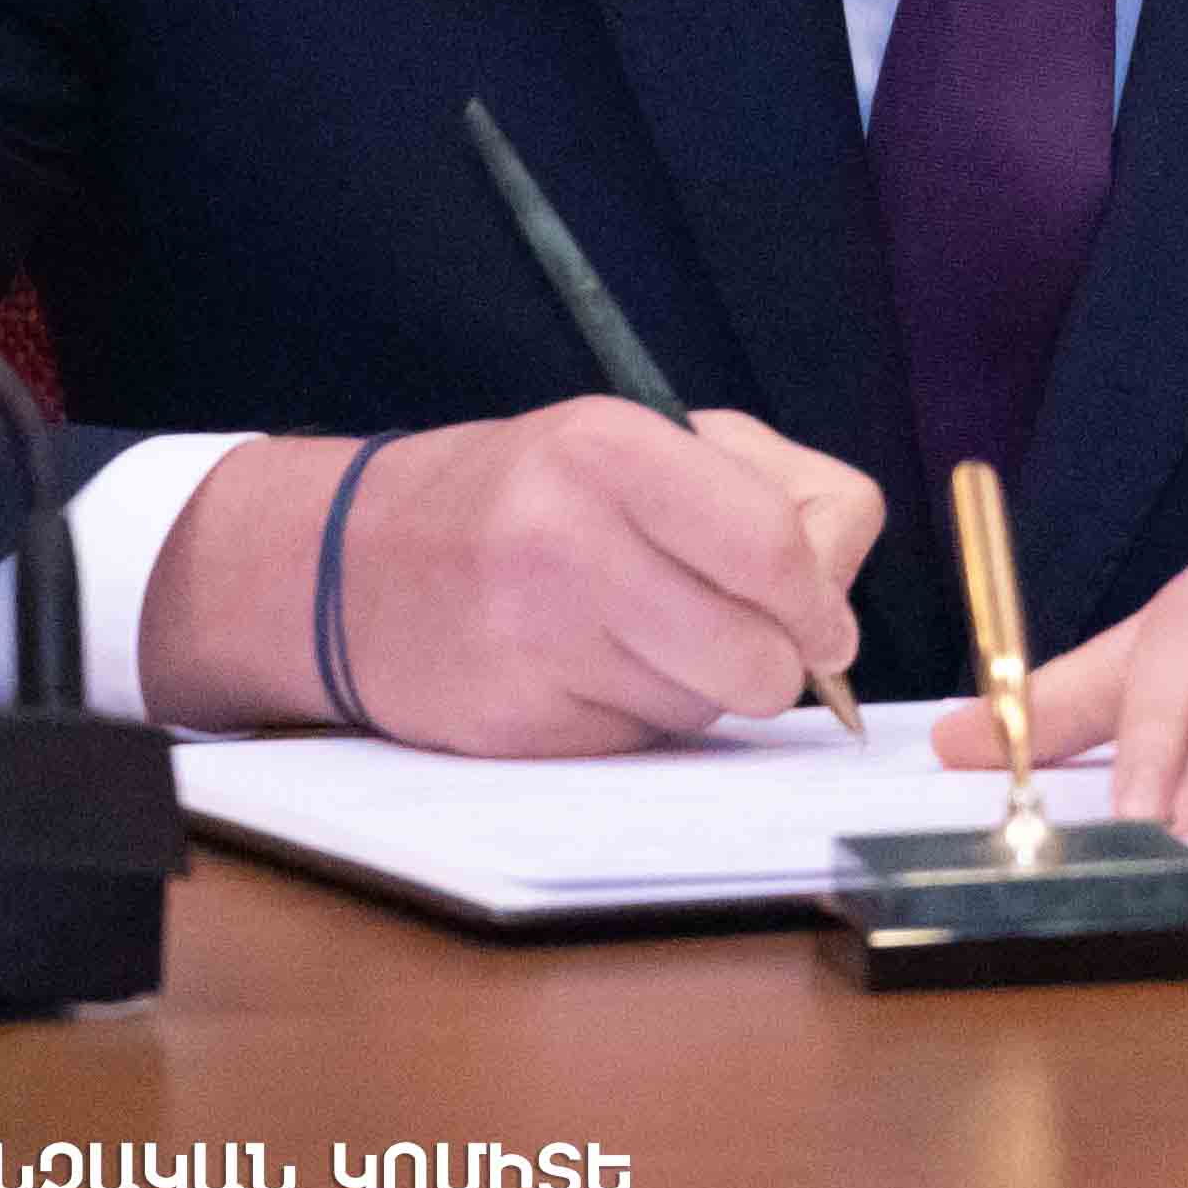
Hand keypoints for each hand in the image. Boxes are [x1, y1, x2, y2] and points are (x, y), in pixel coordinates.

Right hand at [155, 399, 883, 747]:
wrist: (351, 563)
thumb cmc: (536, 495)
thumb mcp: (645, 444)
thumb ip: (766, 501)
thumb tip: (836, 624)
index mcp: (611, 447)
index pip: (781, 546)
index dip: (824, 600)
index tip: (824, 623)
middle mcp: (566, 537)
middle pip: (763, 654)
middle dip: (779, 664)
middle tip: (751, 643)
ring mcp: (533, 637)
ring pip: (707, 709)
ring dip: (703, 690)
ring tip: (642, 637)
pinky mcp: (512, 722)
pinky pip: (639, 743)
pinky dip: (635, 719)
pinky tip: (584, 673)